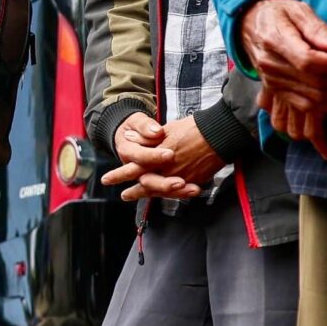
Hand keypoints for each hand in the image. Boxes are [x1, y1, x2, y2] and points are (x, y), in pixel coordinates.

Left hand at [102, 114, 224, 201]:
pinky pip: (179, 191)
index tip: (106, 180)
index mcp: (158, 157)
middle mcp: (168, 170)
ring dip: (149, 194)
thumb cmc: (193, 128)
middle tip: (122, 195)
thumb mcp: (166, 129)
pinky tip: (164, 194)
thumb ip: (146, 137)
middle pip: (146, 184)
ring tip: (141, 198)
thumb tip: (127, 137)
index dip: (120, 175)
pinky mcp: (195, 181)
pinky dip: (171, 193)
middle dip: (134, 191)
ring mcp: (181, 178)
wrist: (220, 134)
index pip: (134, 168)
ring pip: (161, 190)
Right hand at [238, 0, 326, 158]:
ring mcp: (273, 83)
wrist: (251, 24)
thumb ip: (318, 27)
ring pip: (314, 100)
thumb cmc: (279, 13)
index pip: (308, 62)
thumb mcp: (298, 10)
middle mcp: (271, 67)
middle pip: (315, 84)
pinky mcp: (279, 93)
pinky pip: (308, 107)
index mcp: (274, 41)